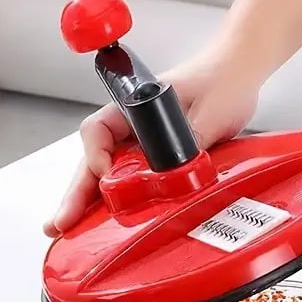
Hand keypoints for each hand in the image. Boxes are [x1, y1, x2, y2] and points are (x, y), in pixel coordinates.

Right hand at [43, 55, 258, 236]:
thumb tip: (176, 174)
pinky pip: (130, 182)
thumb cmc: (223, 80)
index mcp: (135, 105)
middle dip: (77, 192)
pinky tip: (102, 224)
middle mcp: (132, 126)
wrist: (240, 73)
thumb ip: (192, 141)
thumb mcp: (210, 113)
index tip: (106, 178)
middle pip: (94, 160)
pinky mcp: (157, 159)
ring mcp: (142, 144)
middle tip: (60, 222)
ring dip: (89, 201)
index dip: (96, 156)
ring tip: (68, 228)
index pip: (98, 130)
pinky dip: (115, 202)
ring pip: (107, 174)